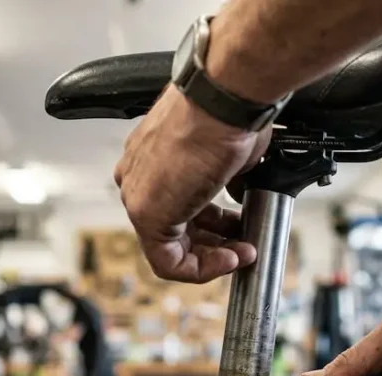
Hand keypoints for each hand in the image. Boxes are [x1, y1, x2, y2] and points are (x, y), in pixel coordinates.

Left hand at [114, 86, 271, 282]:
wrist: (224, 101)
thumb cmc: (227, 113)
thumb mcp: (229, 154)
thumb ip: (226, 180)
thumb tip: (237, 194)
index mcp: (150, 157)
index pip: (177, 204)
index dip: (211, 223)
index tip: (237, 226)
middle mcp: (137, 176)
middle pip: (173, 228)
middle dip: (214, 242)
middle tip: (244, 243)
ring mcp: (138, 195)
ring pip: (169, 248)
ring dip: (211, 257)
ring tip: (243, 251)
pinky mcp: (146, 215)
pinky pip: (168, 261)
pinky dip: (201, 268)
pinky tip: (231, 257)